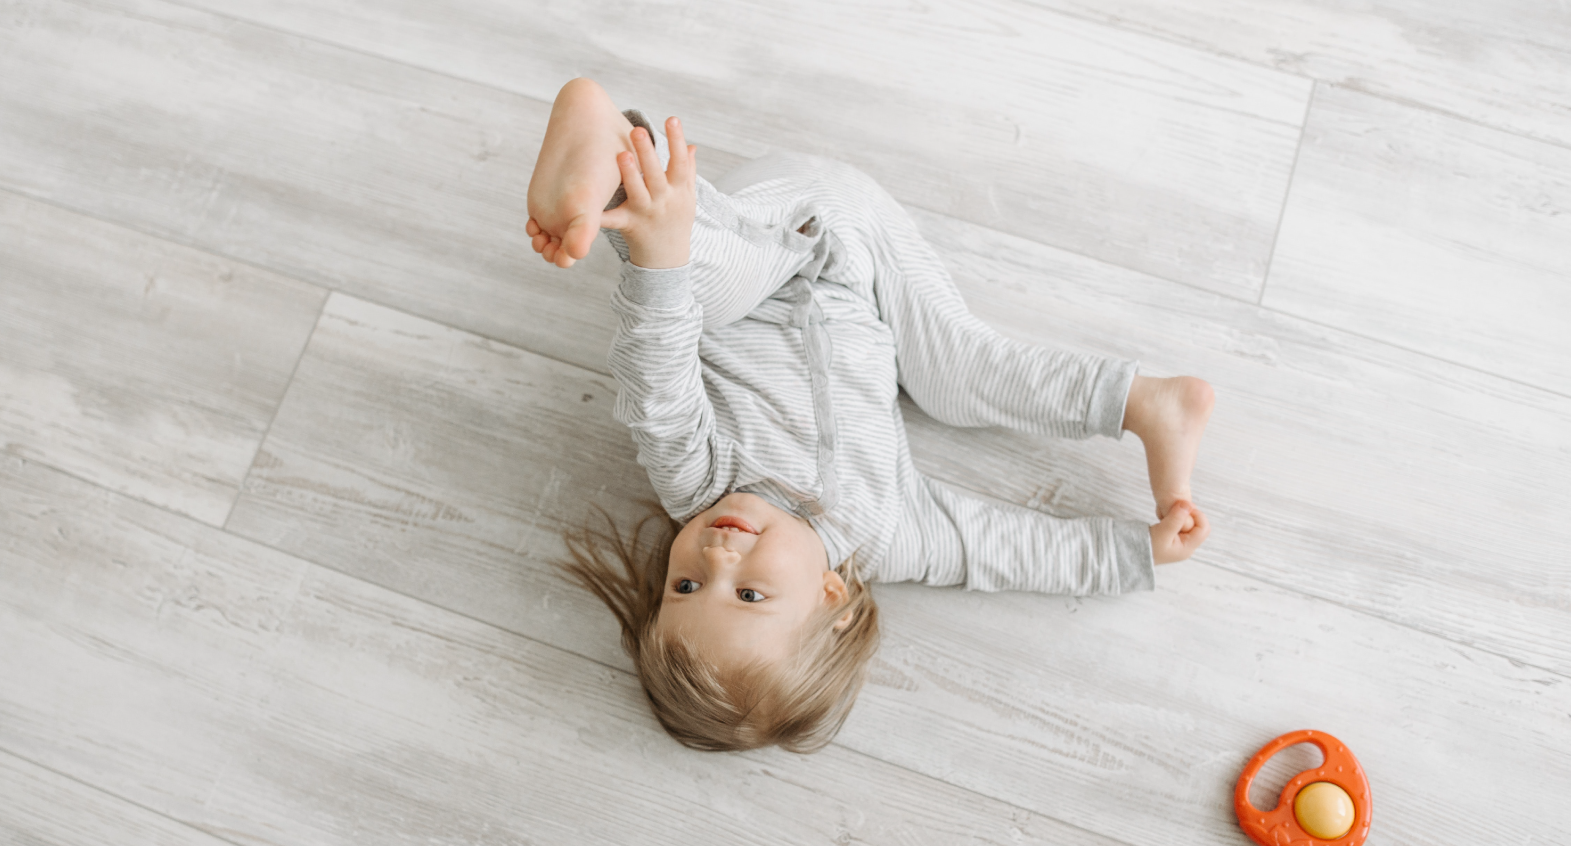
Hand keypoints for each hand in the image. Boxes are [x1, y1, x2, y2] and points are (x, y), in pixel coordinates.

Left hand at [599, 117, 696, 268]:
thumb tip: (692, 146)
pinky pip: (614, 219)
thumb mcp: (687, 197)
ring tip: (620, 154)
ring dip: (630, 174)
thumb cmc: (675, 220)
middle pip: (657, 174)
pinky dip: (603, 214)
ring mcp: (646, 213)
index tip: (672, 118)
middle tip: (637, 130)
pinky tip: (590, 205)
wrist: (668, 259)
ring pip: (638, 192)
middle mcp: (663, 200)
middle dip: (648, 153)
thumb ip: (688, 170)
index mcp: (678, 190)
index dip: (677, 140)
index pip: (680, 161)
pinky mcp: (629, 225)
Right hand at [1150, 500, 1209, 563]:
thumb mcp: (1162, 532)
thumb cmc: (1146, 547)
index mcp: (1187, 547)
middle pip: (1199, 526)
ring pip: (1190, 524)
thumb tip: (1188, 504)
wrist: (1131, 554)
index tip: (1182, 508)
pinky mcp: (1174, 539)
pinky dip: (1176, 519)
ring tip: (1169, 514)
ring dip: (1182, 516)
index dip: (1197, 515)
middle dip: (1190, 514)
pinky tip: (1166, 518)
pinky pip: (1182, 525)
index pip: (1204, 528)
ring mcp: (1180, 543)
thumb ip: (1176, 518)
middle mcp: (1187, 546)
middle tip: (1176, 509)